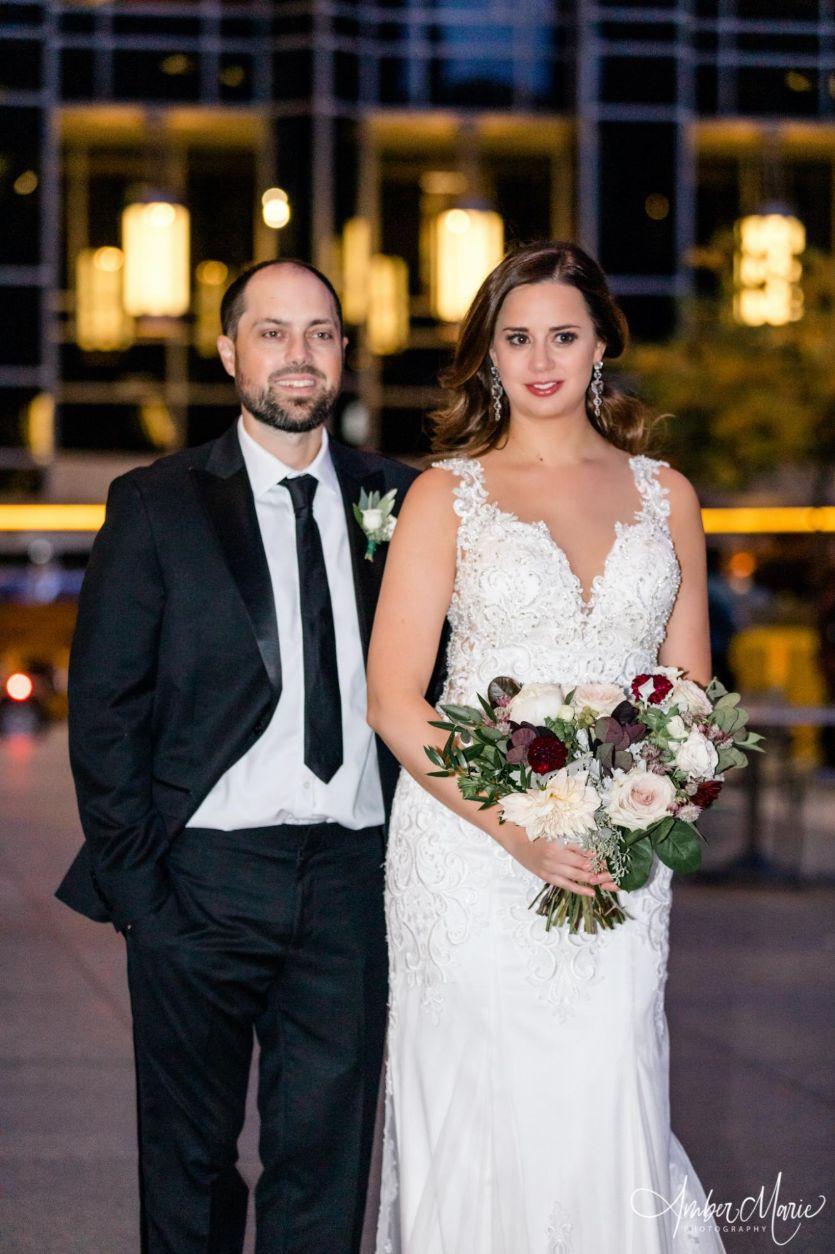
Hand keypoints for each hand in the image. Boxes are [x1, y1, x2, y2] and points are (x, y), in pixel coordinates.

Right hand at [501, 826, 617, 897]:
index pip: (580, 856)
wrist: (516, 841)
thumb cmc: (537, 834)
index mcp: (557, 847)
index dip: (594, 860)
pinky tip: (590, 893)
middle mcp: (554, 860)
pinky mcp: (546, 877)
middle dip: (595, 873)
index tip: (607, 863)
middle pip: (579, 868)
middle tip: (610, 876)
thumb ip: (573, 845)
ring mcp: (549, 870)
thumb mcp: (556, 835)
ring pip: (574, 878)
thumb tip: (591, 853)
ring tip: (603, 885)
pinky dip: (578, 889)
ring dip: (589, 881)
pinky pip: (564, 885)